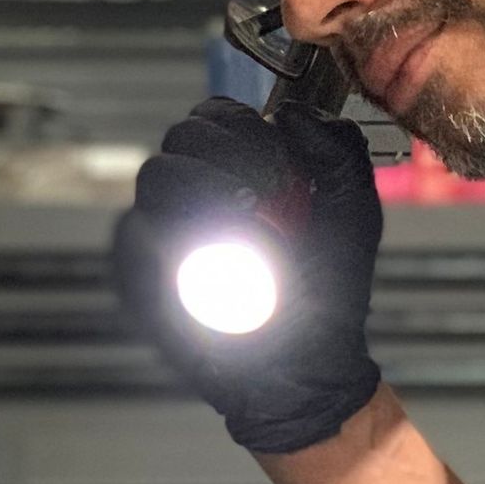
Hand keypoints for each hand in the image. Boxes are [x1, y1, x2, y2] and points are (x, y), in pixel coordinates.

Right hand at [113, 97, 382, 457]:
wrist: (305, 370)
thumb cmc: (328, 299)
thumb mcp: (352, 215)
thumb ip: (338, 152)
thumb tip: (293, 113)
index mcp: (238, 169)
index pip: (216, 117)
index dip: (242, 130)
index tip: (278, 170)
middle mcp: (195, 193)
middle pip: (180, 139)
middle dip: (222, 158)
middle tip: (261, 199)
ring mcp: (163, 232)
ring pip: (155, 178)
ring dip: (200, 192)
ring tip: (243, 230)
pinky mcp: (139, 276)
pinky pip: (131, 237)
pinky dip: (165, 242)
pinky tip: (206, 263)